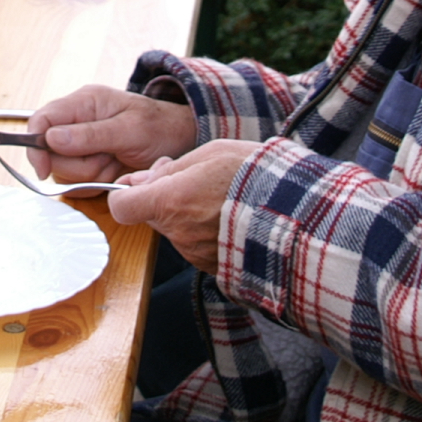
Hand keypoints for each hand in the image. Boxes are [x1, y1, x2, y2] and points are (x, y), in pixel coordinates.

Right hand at [25, 84, 196, 183]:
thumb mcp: (131, 130)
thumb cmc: (159, 127)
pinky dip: (94, 185)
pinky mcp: (86, 165)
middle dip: (79, 165)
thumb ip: (91, 134)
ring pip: (63, 172)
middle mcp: (77, 122)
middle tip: (108, 158)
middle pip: (50, 153)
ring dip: (90, 175)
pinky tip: (112, 172)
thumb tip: (51, 138)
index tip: (44, 169)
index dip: (35, 147)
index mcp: (84, 103)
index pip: (40, 120)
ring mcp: (80, 145)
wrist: (179, 141)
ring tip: (115, 162)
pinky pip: (75, 184)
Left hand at [106, 140, 258, 272]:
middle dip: (163, 198)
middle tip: (194, 181)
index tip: (139, 184)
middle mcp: (178, 233)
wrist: (300, 215)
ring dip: (187, 215)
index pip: (121, 207)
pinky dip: (206, 233)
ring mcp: (195, 254)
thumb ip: (169, 170)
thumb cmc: (256, 176)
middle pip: (151, 216)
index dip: (124, 194)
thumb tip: (139, 180)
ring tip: (222, 198)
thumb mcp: (210, 154)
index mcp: (170, 201)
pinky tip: (230, 218)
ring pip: (175, 230)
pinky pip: (196, 246)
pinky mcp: (214, 267)